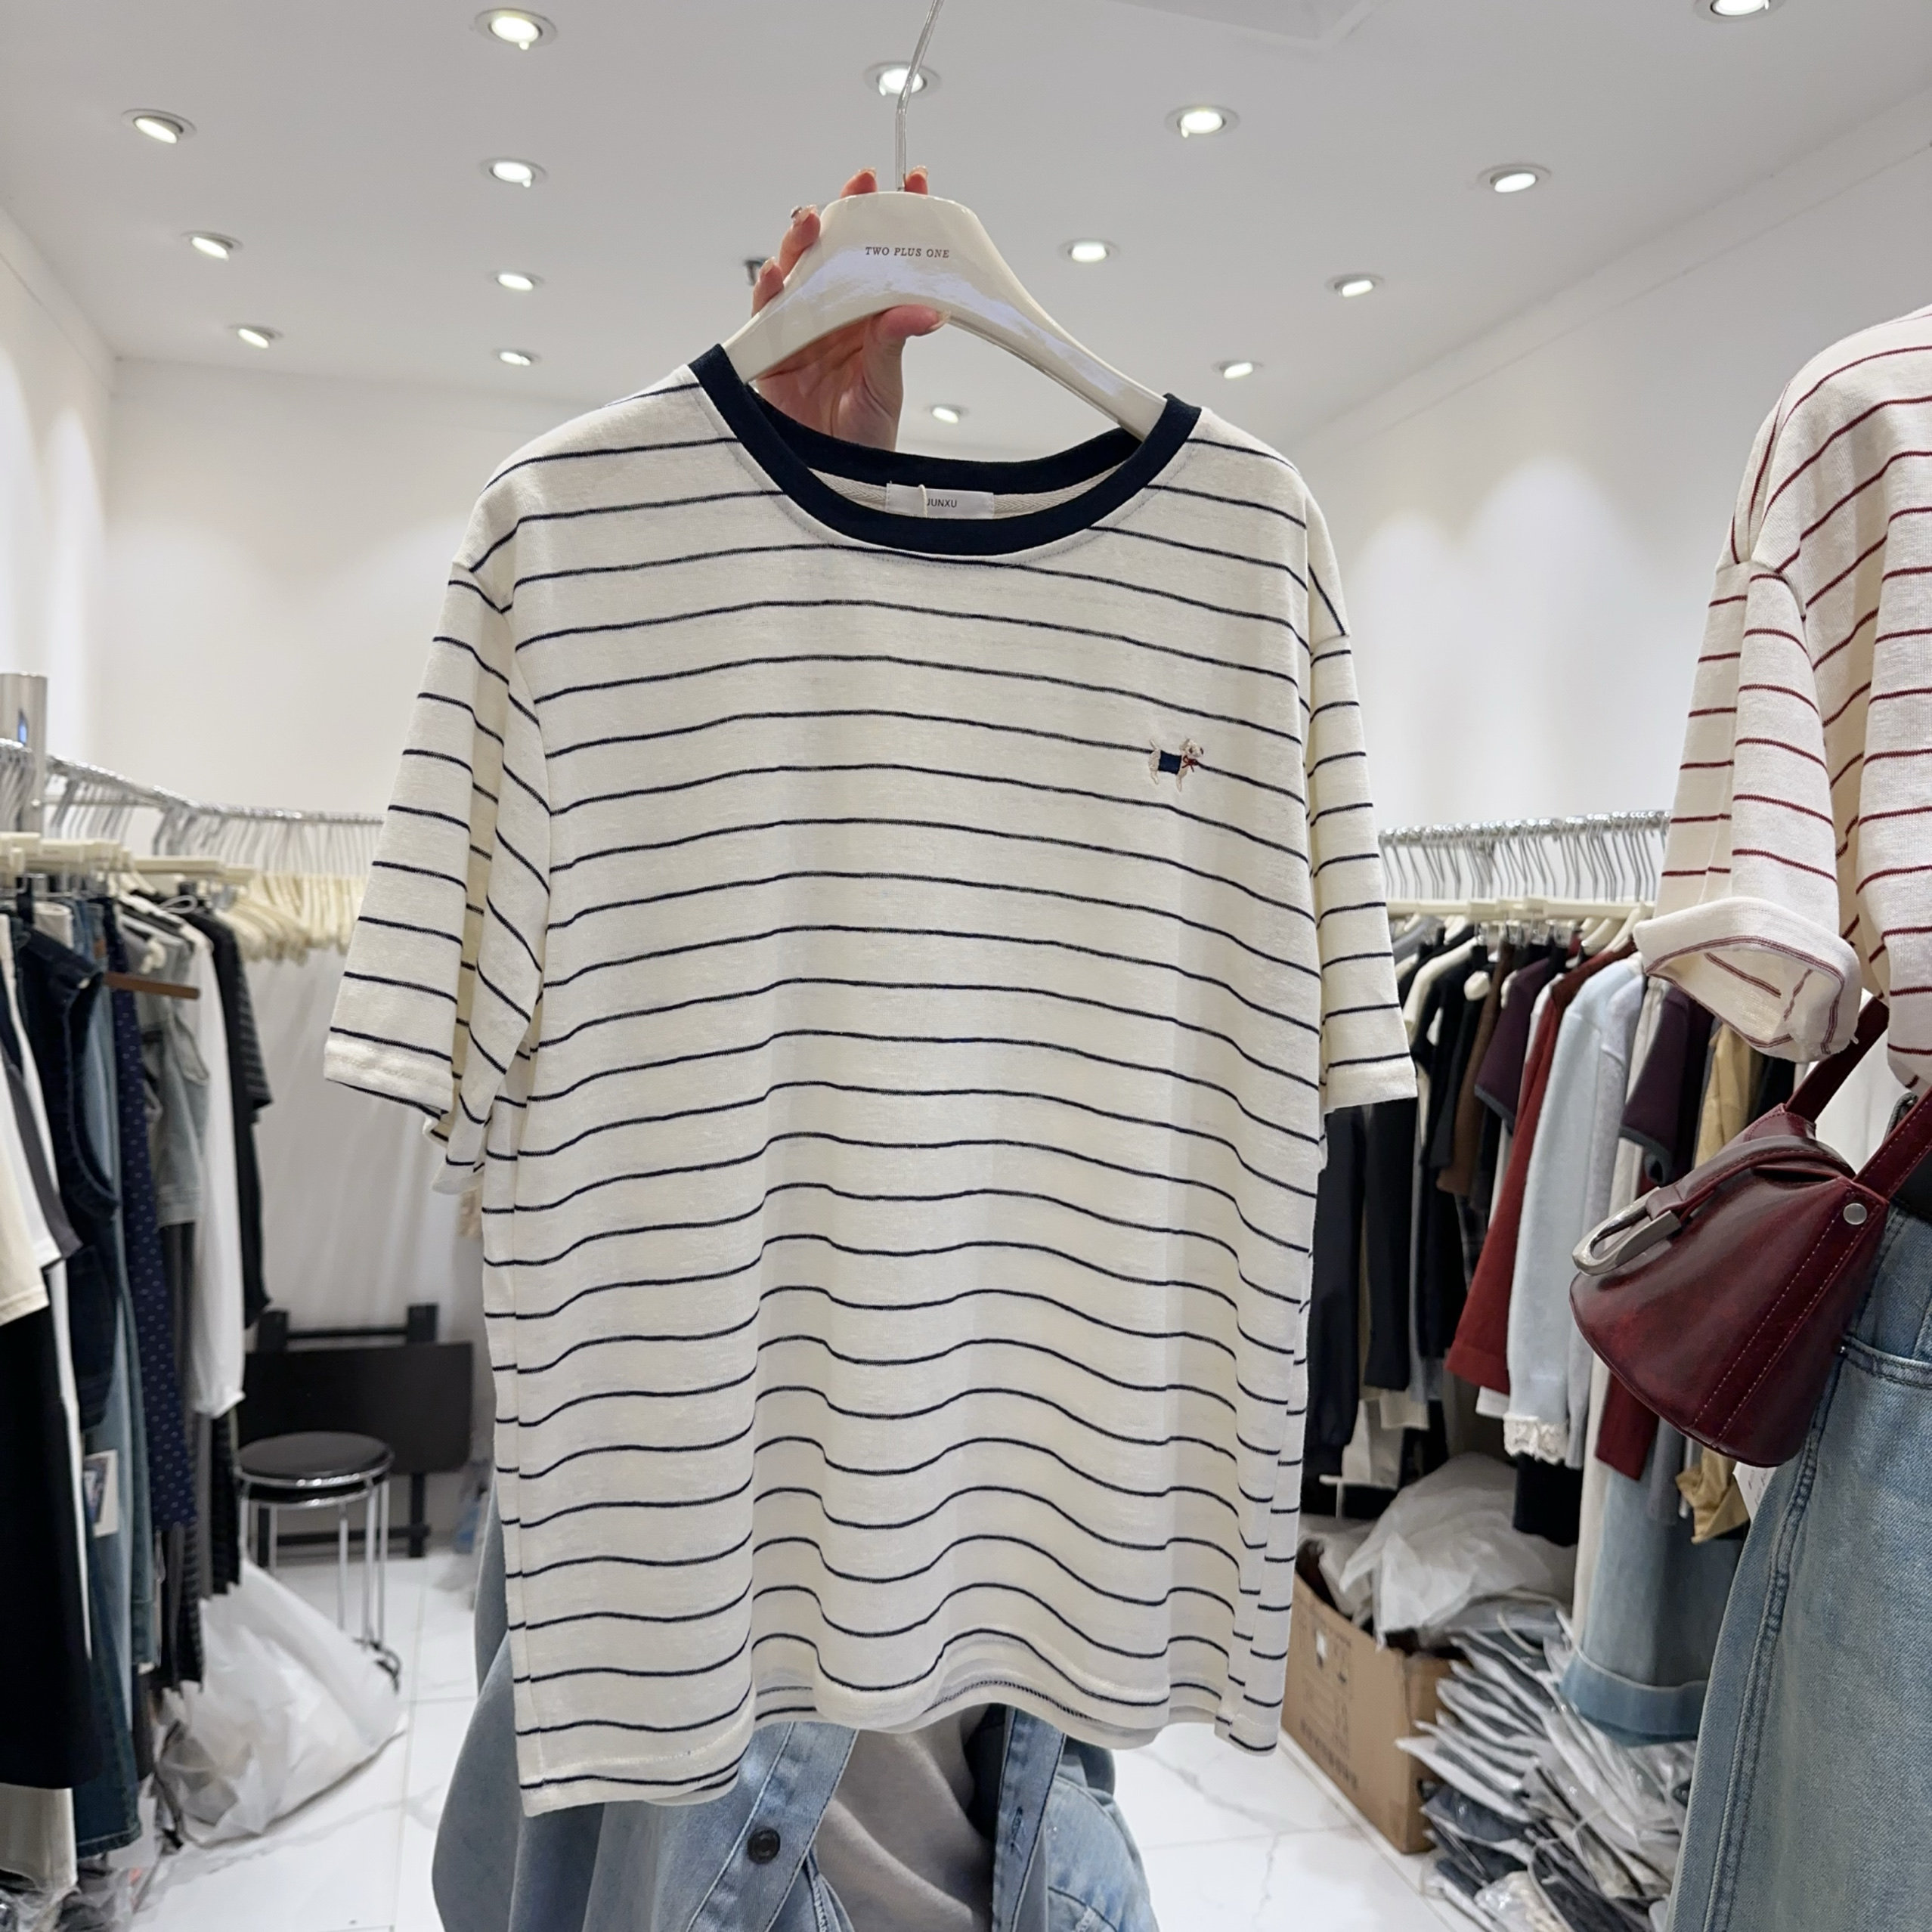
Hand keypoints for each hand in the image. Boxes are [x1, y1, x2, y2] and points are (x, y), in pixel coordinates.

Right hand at [749, 167, 944, 450]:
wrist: (835, 478)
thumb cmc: (864, 435)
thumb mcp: (885, 383)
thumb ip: (894, 340)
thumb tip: (924, 310)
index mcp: (868, 315)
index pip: (882, 255)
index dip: (894, 217)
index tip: (913, 182)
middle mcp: (833, 314)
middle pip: (835, 250)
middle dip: (846, 213)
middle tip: (862, 183)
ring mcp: (800, 328)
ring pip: (797, 272)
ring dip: (801, 243)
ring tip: (813, 220)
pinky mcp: (772, 350)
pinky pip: (765, 314)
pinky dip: (768, 292)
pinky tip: (775, 274)